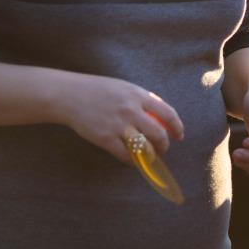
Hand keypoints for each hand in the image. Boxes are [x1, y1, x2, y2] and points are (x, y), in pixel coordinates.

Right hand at [56, 74, 183, 162]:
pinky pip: (125, 155)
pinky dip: (133, 161)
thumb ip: (142, 99)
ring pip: (144, 148)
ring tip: (150, 157)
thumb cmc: (97, 90)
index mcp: (137, 95)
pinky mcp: (105, 138)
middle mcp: (130, 110)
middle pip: (158, 134)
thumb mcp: (123, 87)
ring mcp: (118, 125)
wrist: (69, 95)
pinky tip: (133, 161)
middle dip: (164, 145)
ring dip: (151, 156)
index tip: (179, 135)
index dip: (177, 127)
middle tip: (163, 149)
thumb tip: (161, 113)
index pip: (167, 113)